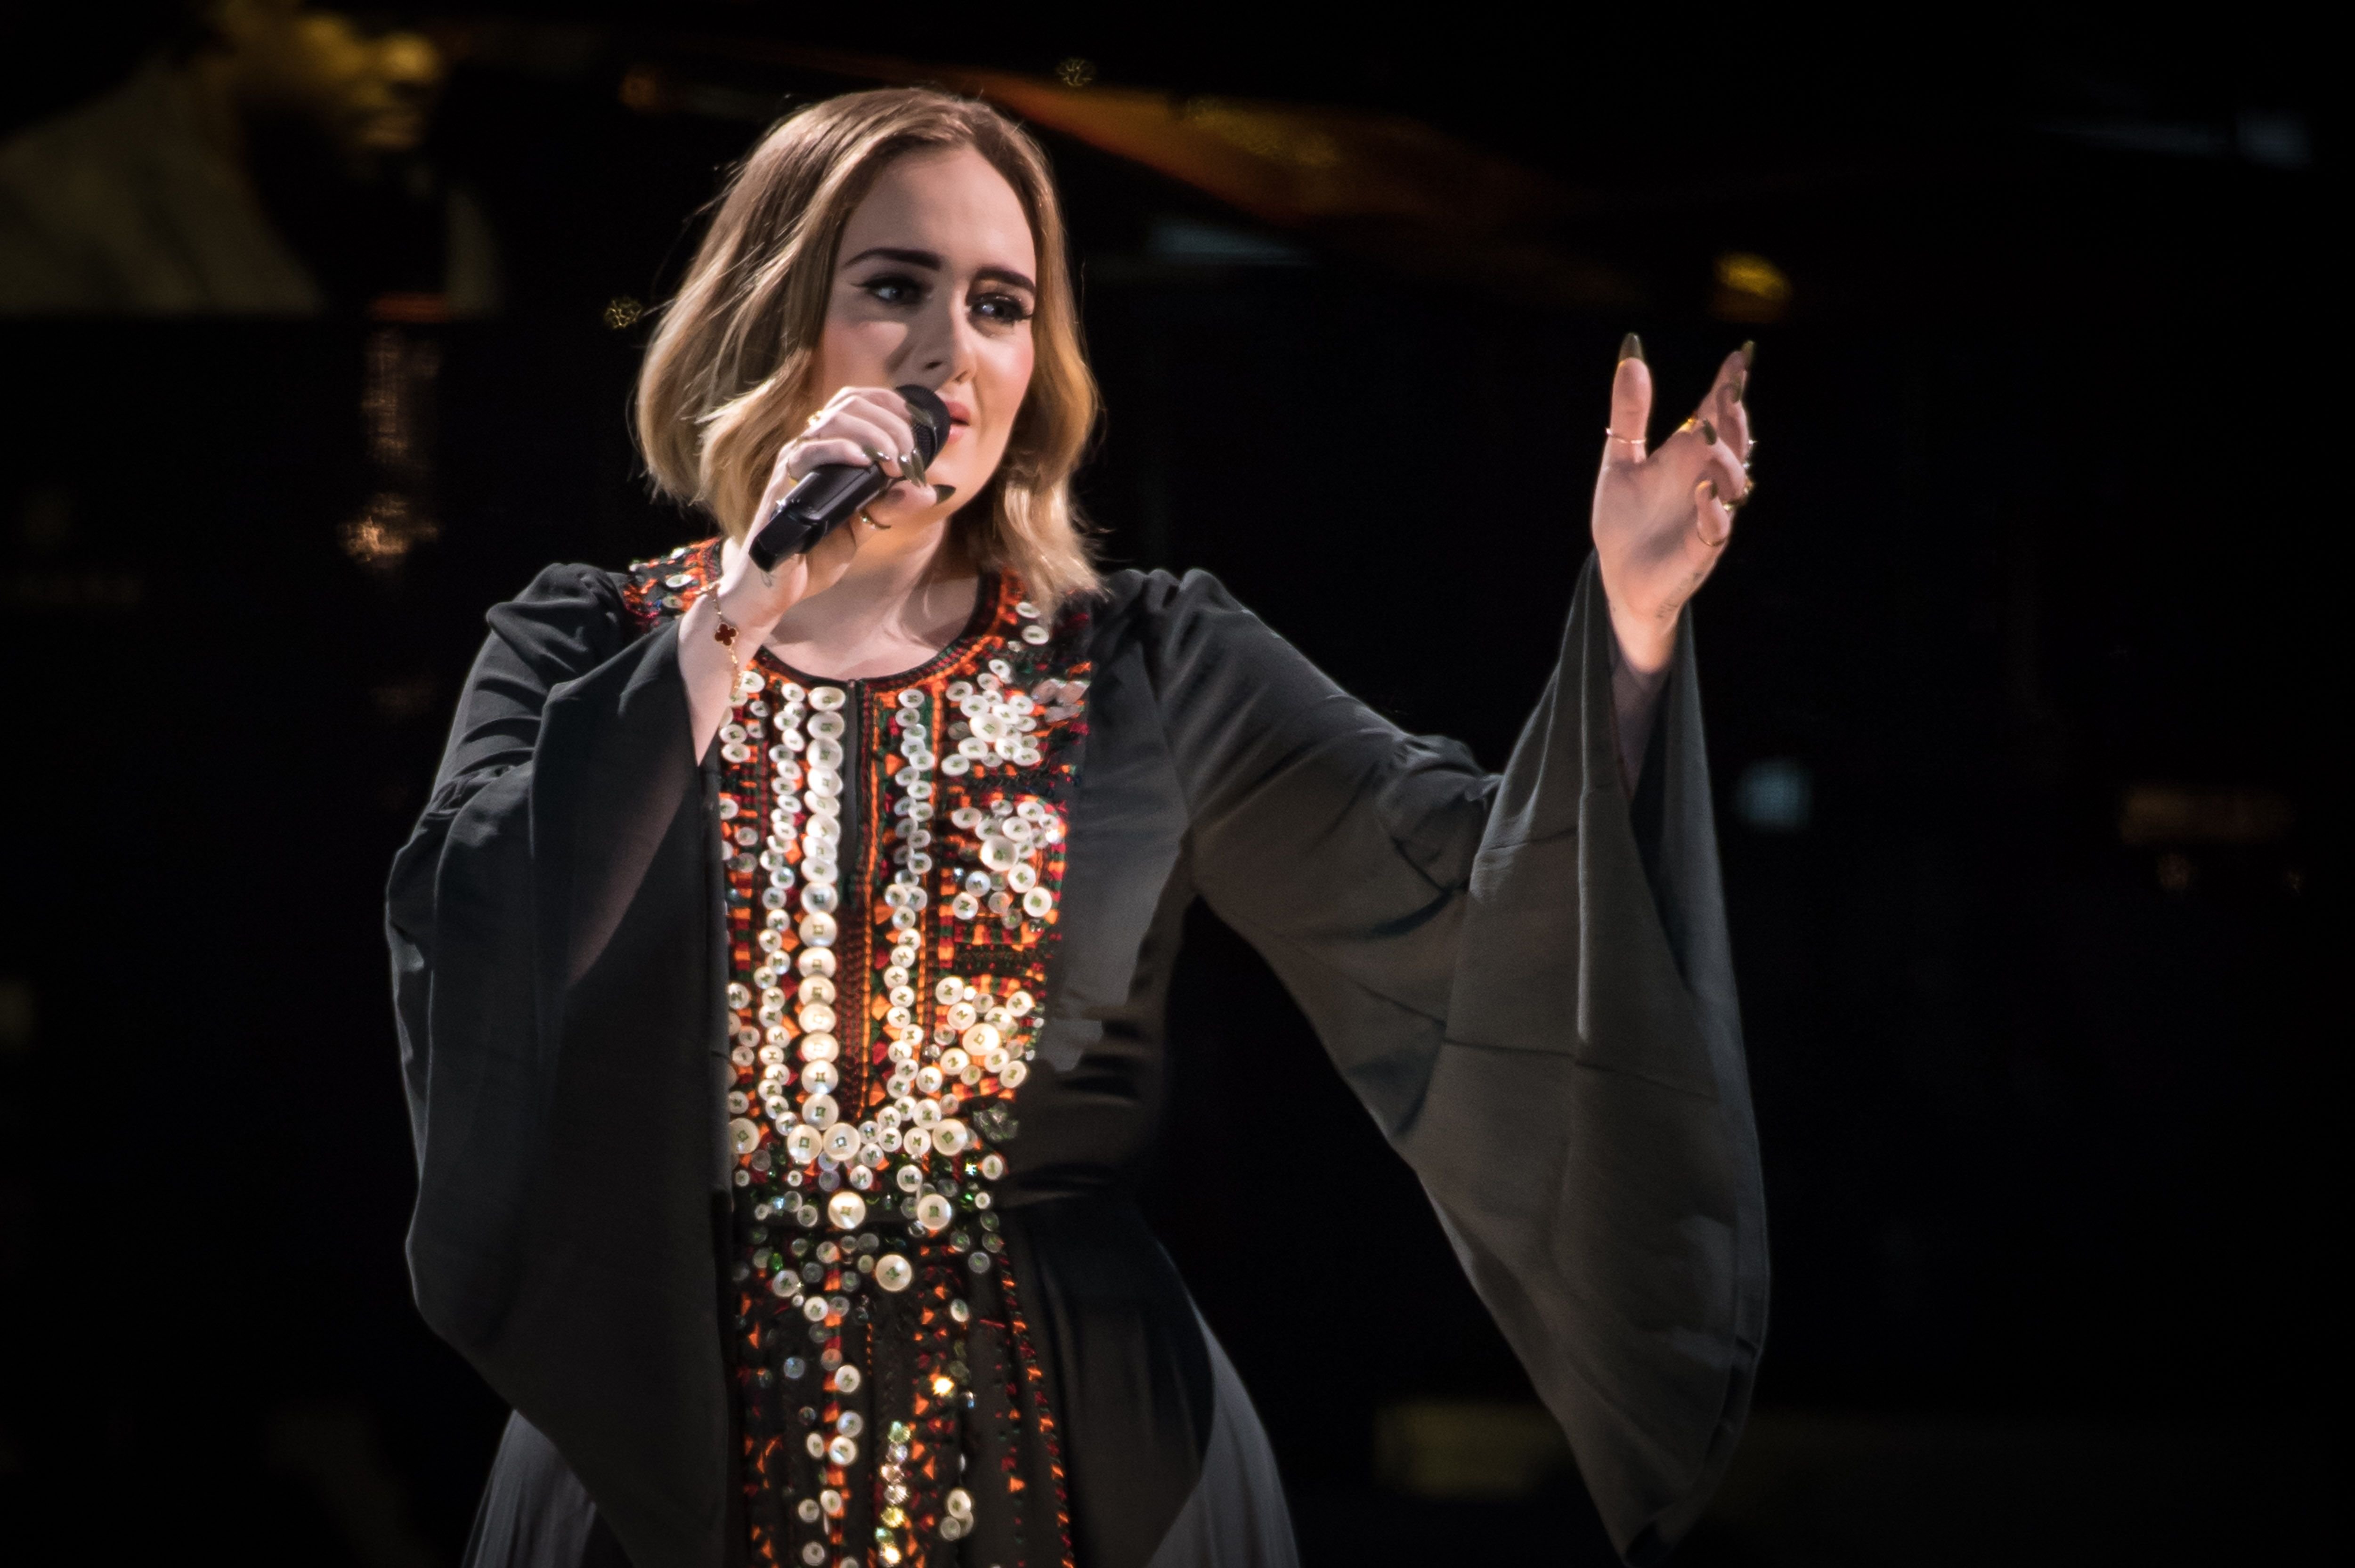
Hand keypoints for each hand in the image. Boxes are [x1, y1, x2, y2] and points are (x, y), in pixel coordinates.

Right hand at [714, 386, 950, 626]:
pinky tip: (864, 461)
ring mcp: (795, 462)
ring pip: (835, 419)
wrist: (779, 586)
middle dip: (892, 422)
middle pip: (852, 402)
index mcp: (832, 449)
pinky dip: (840, 450)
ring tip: (896, 462)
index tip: (931, 424)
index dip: (897, 404)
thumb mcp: (864, 526)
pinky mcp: (782, 482)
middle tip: (911, 455)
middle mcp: (811, 447)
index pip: (862, 402)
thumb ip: (893, 505)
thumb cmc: (816, 551)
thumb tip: (930, 490)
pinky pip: (809, 452)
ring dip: (874, 434)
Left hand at [1591, 340, 1753, 672]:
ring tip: (1708, 433)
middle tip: (1728, 387)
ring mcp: (1709, 513)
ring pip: (1734, 480)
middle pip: (1733, 441)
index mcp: (1688, 456)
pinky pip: (1716, 526)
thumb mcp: (1620, 459)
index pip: (1716, 413)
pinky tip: (1702, 490)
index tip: (1742, 354)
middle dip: (1734, 414)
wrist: (1619, 577)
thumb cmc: (1625, 521)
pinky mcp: (1701, 547)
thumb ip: (1629, 412)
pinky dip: (1712, 508)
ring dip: (1724, 456)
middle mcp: (1706, 479)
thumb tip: (1630, 350)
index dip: (1729, 385)